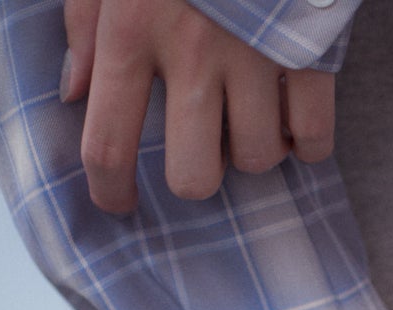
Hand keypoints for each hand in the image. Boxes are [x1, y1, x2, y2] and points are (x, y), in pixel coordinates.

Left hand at [60, 0, 335, 214]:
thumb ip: (85, 23)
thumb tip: (76, 92)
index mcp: (131, 30)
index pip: (110, 143)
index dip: (110, 190)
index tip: (117, 203)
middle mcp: (193, 54)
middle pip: (194, 176)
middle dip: (195, 174)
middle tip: (197, 148)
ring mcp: (257, 58)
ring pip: (256, 160)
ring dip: (250, 151)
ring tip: (246, 118)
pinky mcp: (312, 56)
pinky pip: (316, 140)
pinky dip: (306, 145)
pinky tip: (292, 123)